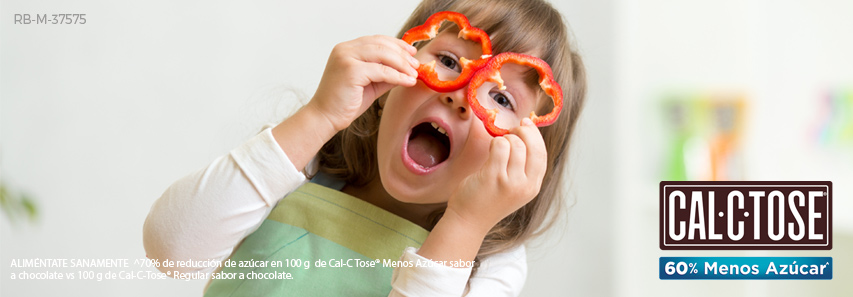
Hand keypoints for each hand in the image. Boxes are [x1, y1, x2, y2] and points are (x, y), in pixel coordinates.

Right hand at [308, 35, 419, 130]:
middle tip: (416, 65)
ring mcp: (346, 58)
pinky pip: (381, 71)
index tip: (411, 52)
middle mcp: (345, 49)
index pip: (377, 40)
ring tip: (414, 74)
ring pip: (383, 54)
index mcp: (347, 49)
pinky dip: (398, 76)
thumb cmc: (345, 102)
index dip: (397, 44)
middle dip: (402, 54)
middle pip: (382, 44)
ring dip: (402, 64)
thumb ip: (386, 73)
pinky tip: (407, 81)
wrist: (325, 117)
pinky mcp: (351, 71)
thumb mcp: (370, 83)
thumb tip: (408, 68)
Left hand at [446, 118, 547, 233]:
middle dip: (523, 132)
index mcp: (533, 187)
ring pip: (515, 144)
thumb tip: (525, 135)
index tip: (526, 124)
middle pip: (533, 147)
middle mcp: (525, 185)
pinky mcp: (493, 176)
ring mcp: (510, 182)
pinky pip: (499, 146)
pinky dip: (495, 142)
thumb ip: (522, 168)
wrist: (468, 221)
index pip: (542, 154)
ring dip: (504, 139)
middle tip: (510, 131)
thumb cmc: (488, 200)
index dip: (535, 136)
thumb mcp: (514, 188)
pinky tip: (490, 150)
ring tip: (496, 146)